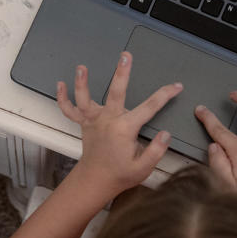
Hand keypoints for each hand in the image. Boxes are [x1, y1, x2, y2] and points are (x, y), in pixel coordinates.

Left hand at [56, 51, 182, 195]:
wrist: (96, 181)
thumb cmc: (121, 175)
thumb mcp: (144, 167)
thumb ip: (156, 150)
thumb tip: (165, 134)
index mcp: (125, 129)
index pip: (150, 107)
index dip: (165, 95)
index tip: (176, 86)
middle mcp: (108, 120)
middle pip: (115, 92)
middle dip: (122, 73)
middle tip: (126, 56)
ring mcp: (93, 121)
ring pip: (85, 99)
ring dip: (82, 83)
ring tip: (81, 67)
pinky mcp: (84, 125)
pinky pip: (70, 110)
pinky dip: (63, 98)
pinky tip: (60, 84)